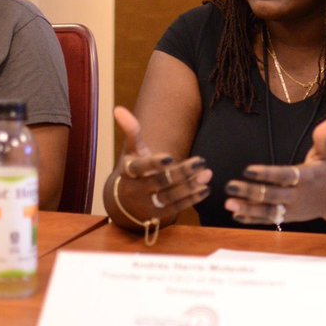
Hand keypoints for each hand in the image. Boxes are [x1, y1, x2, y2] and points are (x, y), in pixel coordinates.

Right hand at [113, 106, 210, 221]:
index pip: (139, 168)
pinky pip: (176, 208)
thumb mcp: (132, 152)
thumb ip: (131, 132)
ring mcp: (147, 205)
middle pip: (159, 182)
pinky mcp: (158, 216)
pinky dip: (192, 199)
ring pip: (169, 196)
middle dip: (181, 173)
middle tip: (201, 161)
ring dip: (190, 186)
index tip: (169, 157)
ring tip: (207, 174)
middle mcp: (135, 190)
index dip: (153, 164)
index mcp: (128, 172)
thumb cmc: (134, 171)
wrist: (125, 204)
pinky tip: (206, 189)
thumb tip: (118, 108)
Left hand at [225, 116, 325, 225]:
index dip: (267, 174)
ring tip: (229, 203)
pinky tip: (235, 214)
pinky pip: (268, 220)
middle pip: (272, 195)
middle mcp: (298, 195)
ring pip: (268, 211)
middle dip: (250, 192)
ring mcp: (292, 209)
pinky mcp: (287, 217)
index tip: (248, 170)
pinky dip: (252, 219)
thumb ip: (323, 136)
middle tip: (230, 186)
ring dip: (248, 208)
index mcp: (306, 177)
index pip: (284, 175)